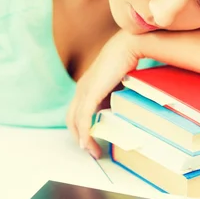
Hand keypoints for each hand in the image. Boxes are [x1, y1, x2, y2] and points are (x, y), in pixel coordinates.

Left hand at [66, 30, 140, 158]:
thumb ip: (114, 97)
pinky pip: (84, 118)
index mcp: (86, 86)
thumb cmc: (127, 62)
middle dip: (79, 137)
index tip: (91, 141)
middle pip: (71, 119)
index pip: (77, 112)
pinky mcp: (90, 92)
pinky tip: (88, 143)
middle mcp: (81, 89)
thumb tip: (120, 113)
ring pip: (75, 121)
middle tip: (91, 151)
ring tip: (93, 152)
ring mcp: (84, 90)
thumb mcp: (119, 84)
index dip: (81, 128)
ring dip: (83, 139)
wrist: (128, 46)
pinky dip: (84, 132)